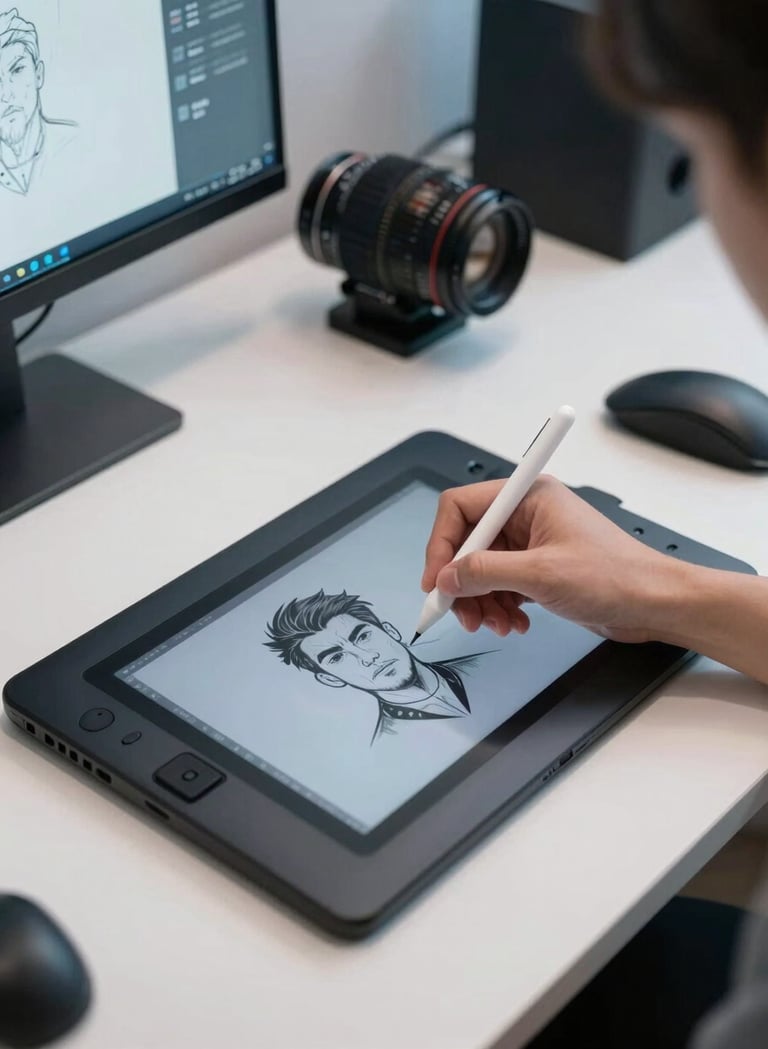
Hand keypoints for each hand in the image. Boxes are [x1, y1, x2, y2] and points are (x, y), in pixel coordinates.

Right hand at [422, 475, 684, 642]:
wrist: (654, 603)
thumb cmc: (615, 576)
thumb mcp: (540, 574)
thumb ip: (485, 573)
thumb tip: (445, 579)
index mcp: (526, 497)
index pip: (460, 508)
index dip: (441, 544)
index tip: (436, 582)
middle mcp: (525, 514)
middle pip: (467, 543)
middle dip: (461, 582)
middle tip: (461, 615)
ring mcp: (531, 542)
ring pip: (481, 569)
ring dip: (480, 600)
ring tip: (495, 625)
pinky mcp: (538, 568)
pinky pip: (500, 585)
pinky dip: (499, 607)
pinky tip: (514, 624)